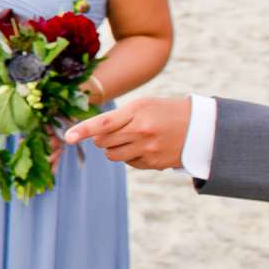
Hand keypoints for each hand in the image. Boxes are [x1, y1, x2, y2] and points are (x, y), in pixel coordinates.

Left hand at [64, 97, 191, 170]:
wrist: (200, 127)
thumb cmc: (165, 111)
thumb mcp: (144, 105)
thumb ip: (119, 117)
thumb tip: (95, 134)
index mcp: (138, 111)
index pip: (104, 122)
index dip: (84, 130)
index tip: (68, 137)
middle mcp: (142, 131)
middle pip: (104, 142)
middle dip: (101, 139)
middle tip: (111, 132)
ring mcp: (148, 149)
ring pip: (113, 155)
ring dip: (112, 149)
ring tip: (128, 139)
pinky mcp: (154, 163)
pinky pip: (129, 163)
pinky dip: (129, 156)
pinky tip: (143, 147)